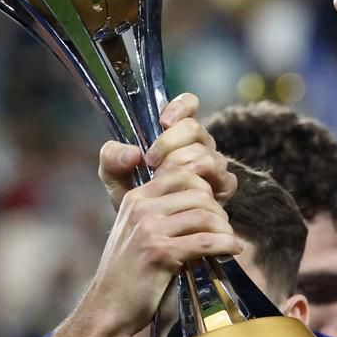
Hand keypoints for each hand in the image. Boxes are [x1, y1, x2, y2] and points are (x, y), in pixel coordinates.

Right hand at [88, 167, 240, 334]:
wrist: (108, 308)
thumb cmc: (126, 275)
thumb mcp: (134, 233)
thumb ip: (158, 214)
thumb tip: (202, 203)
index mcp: (134, 199)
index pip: (180, 174)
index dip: (204, 189)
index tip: (211, 210)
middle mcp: (140, 208)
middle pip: (198, 193)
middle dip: (218, 211)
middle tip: (222, 229)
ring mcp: (149, 229)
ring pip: (205, 215)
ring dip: (225, 229)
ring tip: (227, 241)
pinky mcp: (161, 252)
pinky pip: (205, 241)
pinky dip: (226, 245)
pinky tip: (231, 251)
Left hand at [98, 93, 235, 212]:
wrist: (149, 231)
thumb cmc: (135, 198)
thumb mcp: (114, 177)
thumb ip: (112, 158)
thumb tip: (133, 152)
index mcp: (174, 133)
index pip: (188, 105)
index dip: (180, 107)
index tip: (163, 121)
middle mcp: (198, 144)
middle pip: (194, 128)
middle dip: (169, 143)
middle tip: (150, 162)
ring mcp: (213, 164)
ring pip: (206, 152)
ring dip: (182, 165)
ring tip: (163, 181)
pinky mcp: (224, 186)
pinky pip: (222, 177)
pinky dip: (202, 183)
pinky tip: (184, 193)